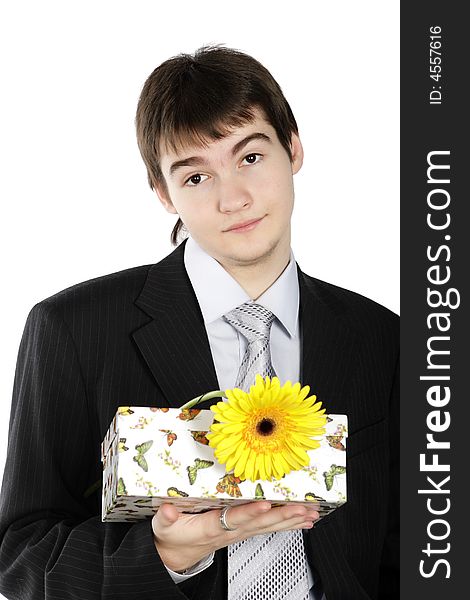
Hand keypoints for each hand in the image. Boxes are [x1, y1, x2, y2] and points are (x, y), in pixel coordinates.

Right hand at [152, 501, 318, 572]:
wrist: (177, 554)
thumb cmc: (173, 536)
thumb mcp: (162, 527)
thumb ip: (165, 517)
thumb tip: (167, 509)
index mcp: (211, 527)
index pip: (233, 519)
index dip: (249, 513)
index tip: (264, 505)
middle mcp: (229, 531)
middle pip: (259, 524)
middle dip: (282, 516)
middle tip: (302, 508)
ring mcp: (239, 533)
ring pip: (268, 526)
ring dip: (290, 520)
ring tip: (310, 514)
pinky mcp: (243, 532)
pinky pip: (269, 528)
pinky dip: (288, 524)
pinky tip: (302, 521)